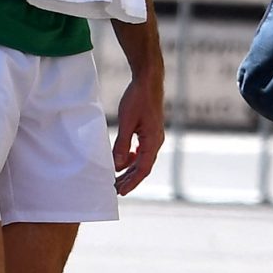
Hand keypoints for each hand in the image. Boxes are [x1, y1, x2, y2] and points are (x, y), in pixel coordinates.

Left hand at [112, 70, 165, 194]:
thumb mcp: (126, 122)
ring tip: (117, 179)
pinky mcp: (150, 131)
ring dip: (130, 170)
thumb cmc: (138, 98)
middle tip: (115, 190)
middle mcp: (156, 141)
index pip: (142, 169)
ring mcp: (154, 137)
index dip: (131, 182)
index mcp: (153, 141)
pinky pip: (142, 151)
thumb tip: (117, 165)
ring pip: (142, 160)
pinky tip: (123, 161)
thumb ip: (122, 144)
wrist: (148, 80)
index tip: (121, 192)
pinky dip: (132, 158)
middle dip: (129, 180)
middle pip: (143, 167)